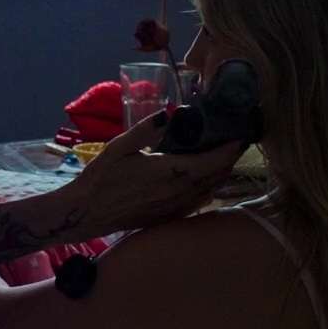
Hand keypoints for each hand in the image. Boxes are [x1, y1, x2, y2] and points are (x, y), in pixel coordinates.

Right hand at [71, 112, 241, 236]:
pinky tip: (205, 179)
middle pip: (216, 176)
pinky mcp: (170, 217)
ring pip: (211, 190)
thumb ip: (146, 130)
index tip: (240, 136)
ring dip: (221, 174)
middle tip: (235, 141)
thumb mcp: (119, 147)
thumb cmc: (101, 178)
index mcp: (169, 172)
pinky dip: (209, 189)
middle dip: (229, 159)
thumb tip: (169, 111)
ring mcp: (176, 208)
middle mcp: (178, 192)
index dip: (229, 149)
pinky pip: (199, 203)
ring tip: (225, 157)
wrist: (87, 213)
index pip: (211, 161)